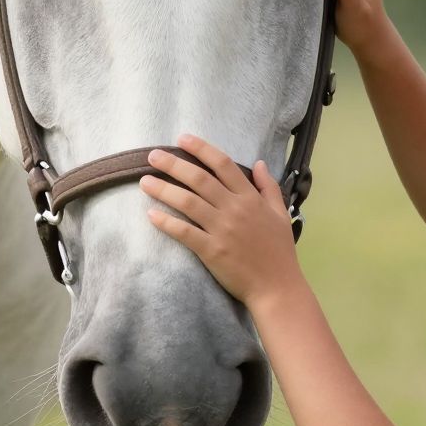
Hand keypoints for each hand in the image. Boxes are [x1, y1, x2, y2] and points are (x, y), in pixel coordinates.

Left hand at [141, 134, 304, 307]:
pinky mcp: (211, 250)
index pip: (223, 164)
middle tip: (152, 155)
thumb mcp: (281, 213)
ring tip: (144, 181)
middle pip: (199, 179)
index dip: (201, 149)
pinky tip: (151, 215)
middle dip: (173, 164)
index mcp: (251, 198)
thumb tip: (259, 162)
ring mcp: (222, 230)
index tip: (182, 139)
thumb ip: (269, 186)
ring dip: (163, 189)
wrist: (277, 286)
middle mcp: (235, 209)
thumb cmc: (279, 251)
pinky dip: (167, 222)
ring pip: (188, 202)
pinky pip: (185, 232)